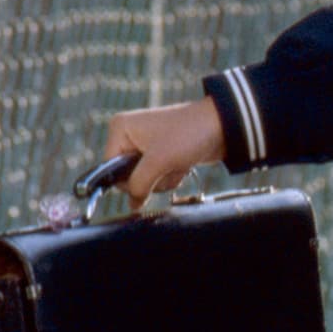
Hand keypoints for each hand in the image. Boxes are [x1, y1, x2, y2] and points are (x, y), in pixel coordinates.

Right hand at [102, 97, 225, 204]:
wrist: (223, 126)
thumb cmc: (188, 135)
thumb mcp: (158, 161)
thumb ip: (139, 184)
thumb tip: (132, 204)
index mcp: (121, 129)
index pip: (110, 167)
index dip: (127, 180)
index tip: (148, 177)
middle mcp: (130, 136)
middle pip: (128, 177)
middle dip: (151, 179)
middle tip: (167, 166)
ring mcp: (146, 146)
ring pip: (145, 180)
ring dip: (164, 178)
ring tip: (178, 163)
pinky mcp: (162, 155)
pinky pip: (159, 177)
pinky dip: (172, 176)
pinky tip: (183, 164)